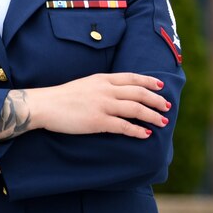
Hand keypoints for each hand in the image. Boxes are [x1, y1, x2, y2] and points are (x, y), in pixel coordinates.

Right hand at [27, 72, 169, 138]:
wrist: (45, 105)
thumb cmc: (62, 97)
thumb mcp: (85, 84)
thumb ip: (101, 87)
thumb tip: (116, 93)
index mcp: (102, 79)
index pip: (131, 78)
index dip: (148, 81)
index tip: (160, 86)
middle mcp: (105, 90)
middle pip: (138, 93)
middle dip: (155, 100)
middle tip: (167, 106)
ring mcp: (103, 105)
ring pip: (135, 109)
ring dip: (152, 116)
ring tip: (162, 121)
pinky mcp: (98, 121)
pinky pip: (123, 126)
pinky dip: (137, 130)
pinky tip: (145, 134)